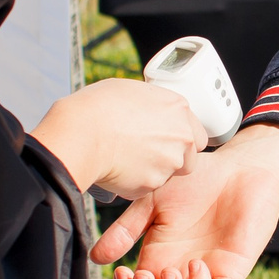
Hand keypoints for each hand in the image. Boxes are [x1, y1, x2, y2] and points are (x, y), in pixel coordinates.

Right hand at [29, 78, 205, 199]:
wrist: (80, 134)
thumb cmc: (98, 107)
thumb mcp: (132, 91)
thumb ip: (152, 106)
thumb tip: (150, 112)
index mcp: (179, 109)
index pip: (197, 133)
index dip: (181, 138)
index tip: (168, 140)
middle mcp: (181, 137)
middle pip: (189, 158)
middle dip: (173, 159)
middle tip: (148, 153)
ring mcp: (169, 163)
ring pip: (168, 175)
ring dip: (153, 171)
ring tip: (127, 158)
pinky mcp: (151, 184)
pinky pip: (146, 187)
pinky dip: (135, 181)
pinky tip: (118, 167)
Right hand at [93, 122, 278, 278]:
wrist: (239, 168)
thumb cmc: (197, 182)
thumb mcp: (149, 203)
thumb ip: (125, 231)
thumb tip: (96, 258)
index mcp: (158, 264)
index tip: (122, 272)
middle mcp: (180, 277)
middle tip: (142, 277)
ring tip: (169, 273)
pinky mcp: (232, 274)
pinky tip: (196, 264)